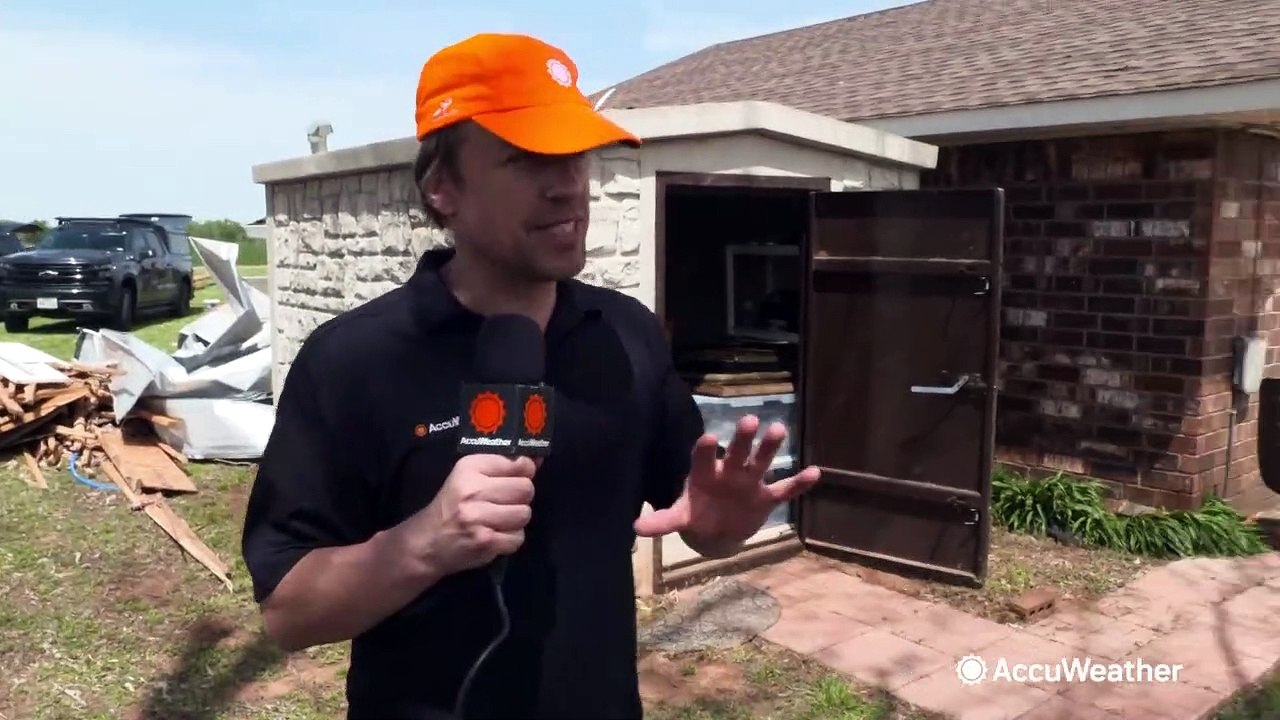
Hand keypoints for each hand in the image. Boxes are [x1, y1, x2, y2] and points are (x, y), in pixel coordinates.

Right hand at [393, 454, 536, 578]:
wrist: (427, 542)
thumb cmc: (452, 505)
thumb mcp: (469, 477)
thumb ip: (503, 467)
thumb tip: (537, 459)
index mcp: (469, 467)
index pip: (518, 463)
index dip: (524, 472)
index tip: (515, 478)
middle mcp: (473, 490)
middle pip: (525, 489)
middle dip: (520, 497)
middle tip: (505, 502)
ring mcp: (479, 517)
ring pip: (524, 514)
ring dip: (516, 519)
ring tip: (499, 520)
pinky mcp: (485, 542)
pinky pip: (518, 537)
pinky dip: (510, 539)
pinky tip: (495, 535)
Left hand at [634, 415, 820, 547]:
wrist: (717, 531)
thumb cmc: (696, 514)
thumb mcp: (679, 518)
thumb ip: (662, 521)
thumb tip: (636, 528)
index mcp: (705, 474)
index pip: (703, 458)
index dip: (705, 449)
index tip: (709, 437)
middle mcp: (729, 472)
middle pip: (736, 452)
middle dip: (742, 439)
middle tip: (748, 420)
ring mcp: (750, 483)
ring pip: (761, 461)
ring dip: (769, 448)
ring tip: (779, 429)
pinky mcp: (767, 498)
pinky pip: (785, 489)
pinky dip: (799, 483)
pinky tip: (815, 472)